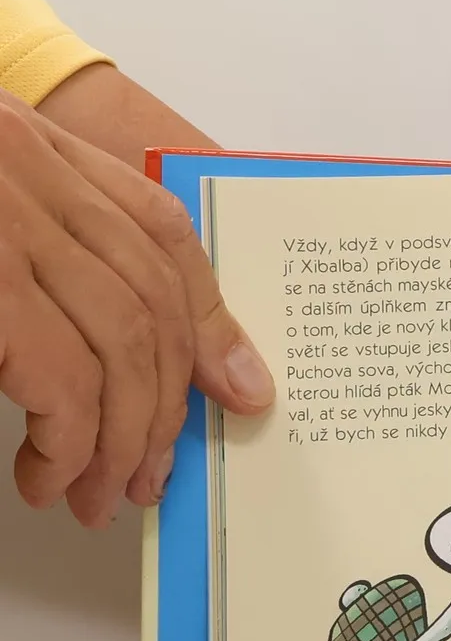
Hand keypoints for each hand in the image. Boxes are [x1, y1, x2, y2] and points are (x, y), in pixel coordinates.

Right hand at [0, 89, 274, 524]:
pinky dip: (67, 439)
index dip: (208, 318)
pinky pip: (56, 373)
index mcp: (28, 146)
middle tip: (148, 476)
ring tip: (98, 495)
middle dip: (163, 404)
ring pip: (116, 345)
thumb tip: (126, 355)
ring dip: (119, 438)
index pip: (159, 231)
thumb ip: (40, 249)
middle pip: (149, 302)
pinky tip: (45, 474)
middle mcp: (22, 168)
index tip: (239, 390)